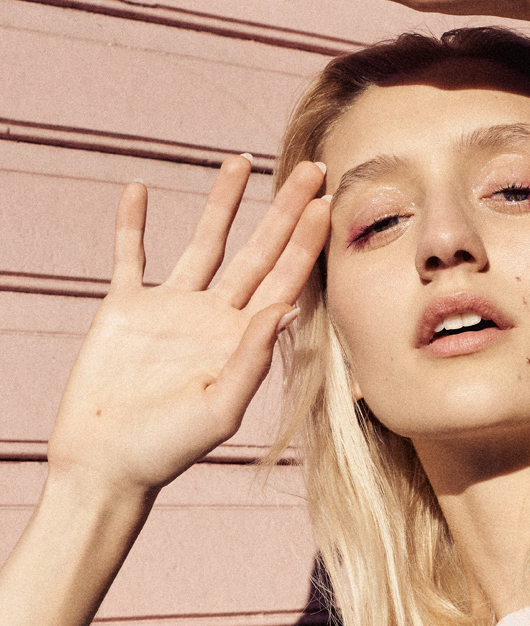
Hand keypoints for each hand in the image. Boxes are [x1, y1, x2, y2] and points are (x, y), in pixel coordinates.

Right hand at [48, 157, 328, 498]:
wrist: (106, 465)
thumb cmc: (167, 451)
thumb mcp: (219, 410)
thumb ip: (252, 359)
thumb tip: (285, 308)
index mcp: (242, 341)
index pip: (285, 280)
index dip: (307, 241)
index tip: (328, 200)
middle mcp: (214, 319)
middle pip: (257, 252)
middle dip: (284, 211)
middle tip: (311, 167)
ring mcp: (170, 311)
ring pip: (203, 243)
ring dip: (222, 203)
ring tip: (240, 160)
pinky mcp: (126, 309)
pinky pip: (130, 255)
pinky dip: (132, 223)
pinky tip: (140, 190)